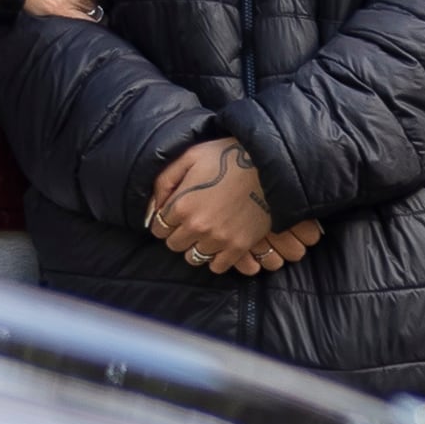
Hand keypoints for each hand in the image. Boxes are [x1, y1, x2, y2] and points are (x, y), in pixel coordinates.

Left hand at [146, 140, 299, 275]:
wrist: (271, 165)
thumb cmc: (229, 156)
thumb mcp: (190, 156)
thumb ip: (164, 180)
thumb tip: (153, 206)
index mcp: (181, 205)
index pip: (158, 228)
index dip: (166, 221)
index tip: (177, 215)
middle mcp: (197, 226)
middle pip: (174, 245)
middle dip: (180, 234)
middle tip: (194, 222)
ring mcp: (218, 239)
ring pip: (193, 257)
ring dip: (198, 246)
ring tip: (209, 232)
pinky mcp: (239, 246)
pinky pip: (217, 267)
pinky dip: (216, 259)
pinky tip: (221, 245)